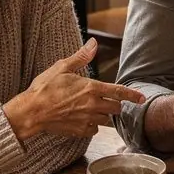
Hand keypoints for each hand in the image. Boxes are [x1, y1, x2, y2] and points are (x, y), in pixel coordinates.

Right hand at [4, 40, 143, 140]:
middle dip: (115, 104)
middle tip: (106, 99)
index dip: (133, 95)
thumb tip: (94, 43)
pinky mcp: (80, 131)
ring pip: (106, 120)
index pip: (119, 92)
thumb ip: (81, 57)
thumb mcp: (62, 67)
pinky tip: (84, 119)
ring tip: (94, 109)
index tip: (142, 98)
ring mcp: (87, 119)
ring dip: (104, 114)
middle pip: (116, 108)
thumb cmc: (45, 88)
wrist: (31, 112)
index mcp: (91, 88)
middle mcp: (92, 105)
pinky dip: (93, 125)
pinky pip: (94, 130)